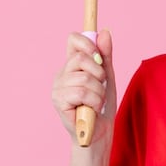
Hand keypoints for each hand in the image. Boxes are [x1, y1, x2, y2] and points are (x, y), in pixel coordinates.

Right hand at [51, 29, 116, 146]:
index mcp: (72, 65)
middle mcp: (62, 74)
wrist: (100, 134)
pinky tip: (92, 109)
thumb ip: (105, 55)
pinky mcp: (58, 101)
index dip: (88, 43)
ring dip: (99, 92)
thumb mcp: (107, 77)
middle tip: (101, 87)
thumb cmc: (101, 107)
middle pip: (80, 58)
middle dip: (98, 73)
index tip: (99, 56)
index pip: (73, 39)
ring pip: (84, 78)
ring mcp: (58, 88)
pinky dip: (95, 101)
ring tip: (97, 102)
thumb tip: (105, 31)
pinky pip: (82, 93)